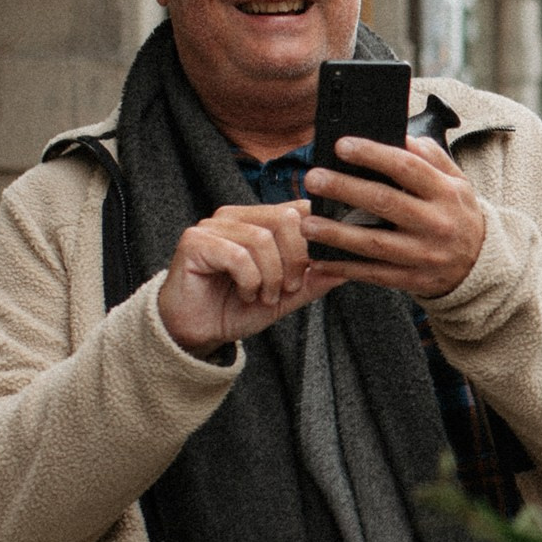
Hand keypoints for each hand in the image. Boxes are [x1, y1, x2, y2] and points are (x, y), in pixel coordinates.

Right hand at [157, 199, 325, 350]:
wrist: (196, 332)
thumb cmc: (235, 309)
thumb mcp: (285, 296)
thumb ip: (313, 280)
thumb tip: (347, 267)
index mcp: (259, 220)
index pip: (298, 209)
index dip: (315, 238)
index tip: (317, 268)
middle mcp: (236, 216)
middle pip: (285, 219)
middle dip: (296, 259)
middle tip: (289, 289)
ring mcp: (213, 226)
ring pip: (262, 239)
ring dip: (271, 276)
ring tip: (265, 297)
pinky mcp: (195, 242)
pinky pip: (237, 255)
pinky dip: (249, 280)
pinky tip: (245, 294)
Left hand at [302, 134, 487, 301]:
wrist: (481, 266)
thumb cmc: (458, 215)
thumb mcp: (457, 182)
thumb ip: (431, 157)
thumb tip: (400, 136)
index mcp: (446, 192)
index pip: (406, 167)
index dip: (372, 154)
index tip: (342, 145)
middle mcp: (436, 223)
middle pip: (384, 202)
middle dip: (345, 189)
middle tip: (313, 178)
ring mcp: (424, 254)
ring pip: (374, 243)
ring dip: (336, 233)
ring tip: (307, 223)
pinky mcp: (412, 280)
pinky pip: (373, 274)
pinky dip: (344, 268)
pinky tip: (320, 258)